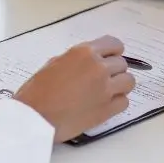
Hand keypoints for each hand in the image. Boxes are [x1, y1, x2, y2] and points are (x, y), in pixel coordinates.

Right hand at [14, 35, 135, 141]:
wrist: (34, 117)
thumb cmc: (37, 91)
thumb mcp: (54, 63)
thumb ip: (76, 60)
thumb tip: (88, 62)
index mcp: (84, 52)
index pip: (114, 44)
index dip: (114, 52)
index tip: (110, 59)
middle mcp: (99, 68)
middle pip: (122, 64)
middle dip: (113, 71)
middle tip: (101, 81)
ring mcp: (105, 89)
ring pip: (129, 81)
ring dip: (120, 86)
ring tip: (107, 92)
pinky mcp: (107, 109)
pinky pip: (124, 101)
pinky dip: (117, 102)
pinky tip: (105, 105)